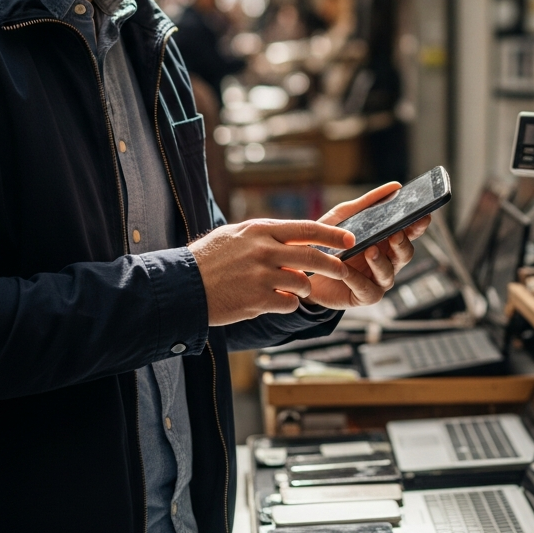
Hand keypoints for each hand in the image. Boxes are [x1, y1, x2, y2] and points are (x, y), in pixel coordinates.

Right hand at [190, 218, 355, 325]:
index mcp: (260, 230)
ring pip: (302, 283)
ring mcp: (262, 276)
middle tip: (344, 270)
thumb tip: (293, 234)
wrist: (183, 286)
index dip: (333, 234)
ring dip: (304, 289)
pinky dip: (288, 304)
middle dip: (334, 265)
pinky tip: (275, 302)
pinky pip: (289, 303)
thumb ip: (264, 235)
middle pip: (312, 257)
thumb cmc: (208, 260)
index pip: (307, 228)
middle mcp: (264, 250)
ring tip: (294, 290)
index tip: (351, 238)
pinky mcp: (258, 300)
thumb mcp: (235, 235)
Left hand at [302, 183, 431, 310]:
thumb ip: (368, 203)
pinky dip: (356, 279)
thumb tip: (396, 186)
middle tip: (396, 233)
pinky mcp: (365, 296)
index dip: (418, 225)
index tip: (423, 215)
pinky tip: (346, 271)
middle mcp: (388, 261)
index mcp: (387, 241)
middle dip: (403, 243)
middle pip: (405, 253)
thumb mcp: (345, 216)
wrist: (304, 271)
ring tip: (370, 250)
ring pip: (388, 272)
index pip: (410, 232)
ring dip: (381, 261)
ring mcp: (378, 280)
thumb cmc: (329, 242)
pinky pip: (365, 288)